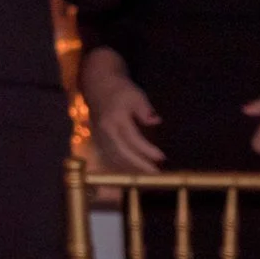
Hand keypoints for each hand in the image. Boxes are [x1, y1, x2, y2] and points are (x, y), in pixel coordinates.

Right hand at [80, 52, 162, 172]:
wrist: (97, 84)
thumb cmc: (120, 89)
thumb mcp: (136, 95)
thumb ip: (145, 110)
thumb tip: (156, 122)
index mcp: (115, 118)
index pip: (132, 138)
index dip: (147, 150)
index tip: (162, 157)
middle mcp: (105, 129)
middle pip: (122, 152)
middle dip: (139, 165)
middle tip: (156, 174)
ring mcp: (99, 135)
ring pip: (114, 156)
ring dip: (130, 167)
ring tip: (146, 174)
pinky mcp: (97, 137)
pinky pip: (109, 155)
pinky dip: (120, 164)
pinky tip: (132, 169)